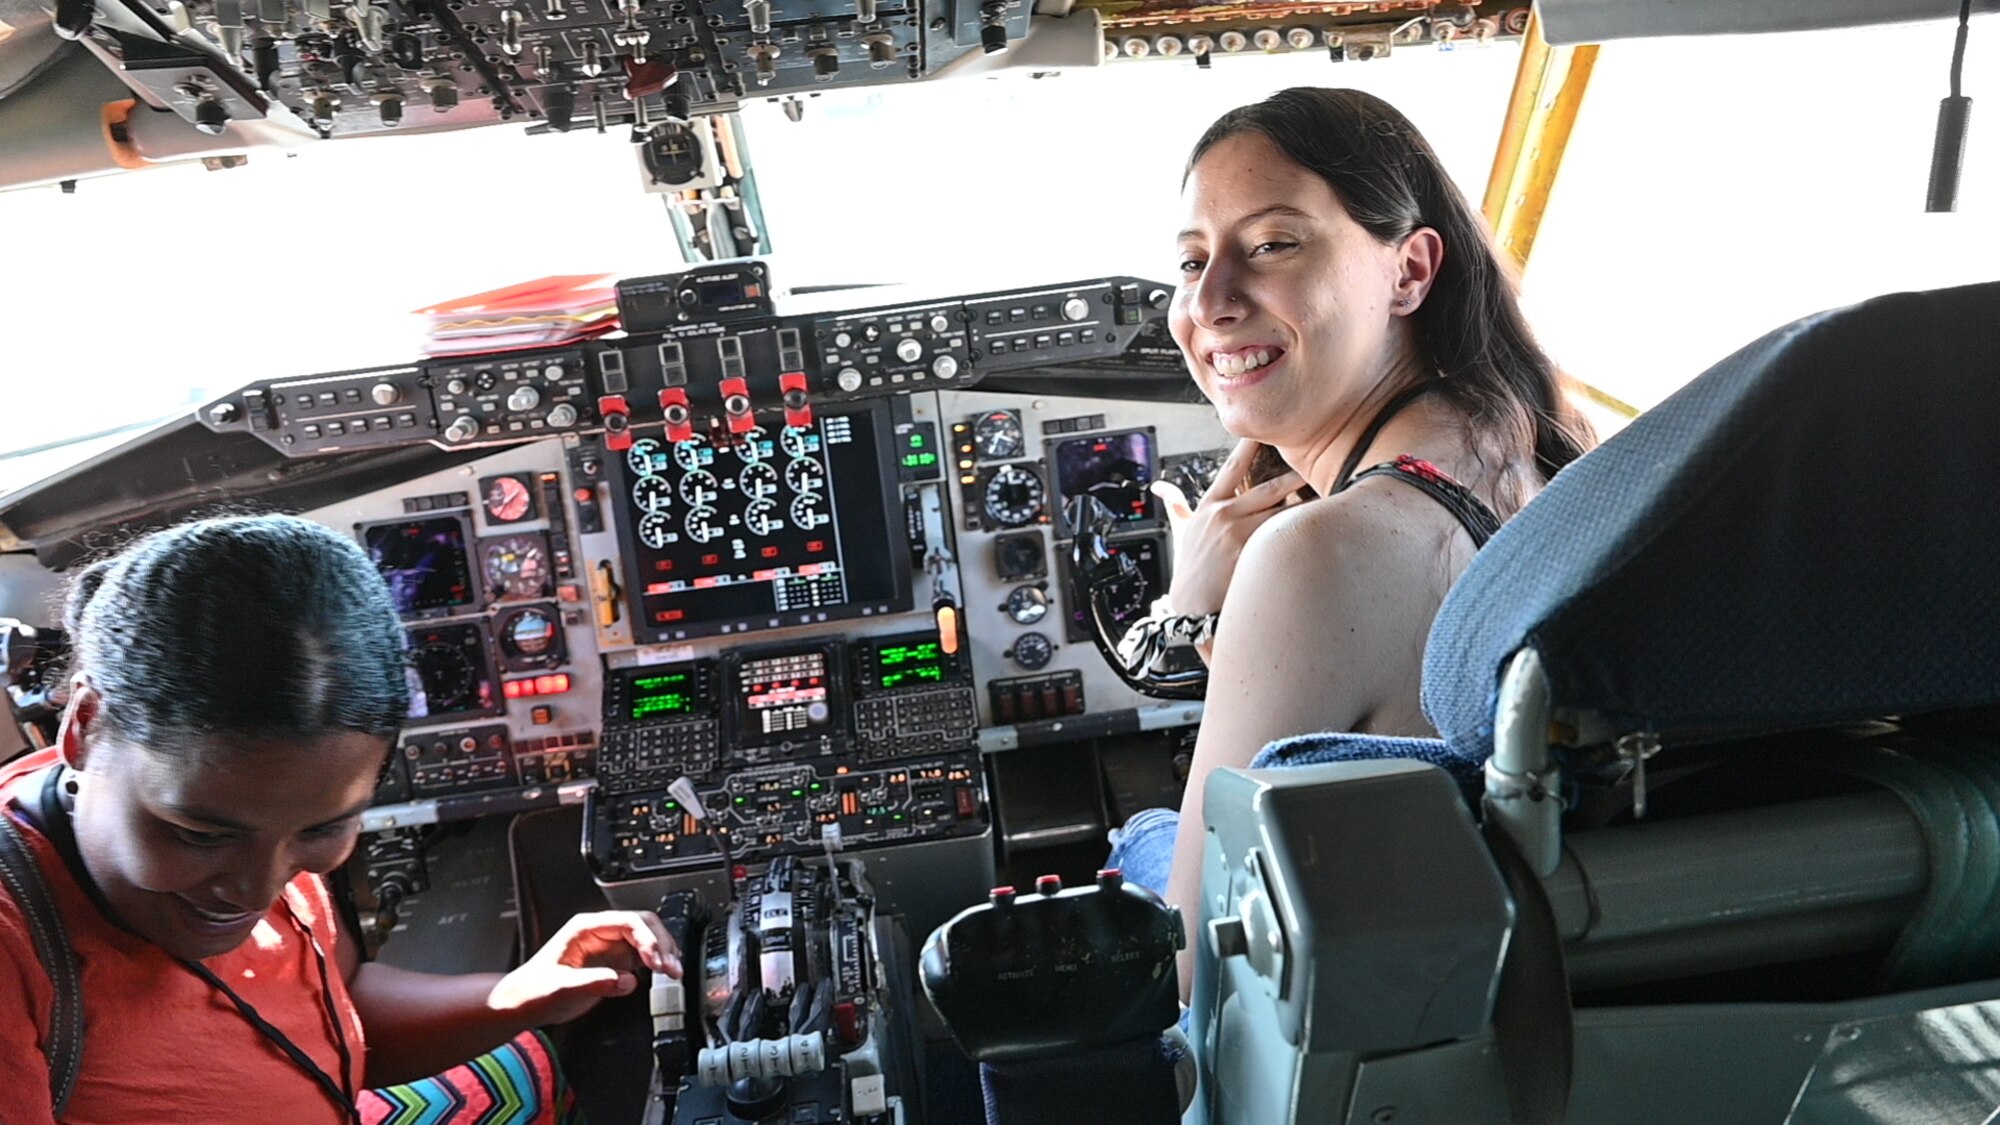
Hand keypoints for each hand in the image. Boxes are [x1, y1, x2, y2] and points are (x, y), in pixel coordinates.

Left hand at [487, 910, 682, 1027]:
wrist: (522, 1004)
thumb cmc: (533, 991)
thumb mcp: (560, 988)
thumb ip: (593, 983)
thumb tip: (626, 980)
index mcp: (585, 928)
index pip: (627, 922)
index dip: (647, 939)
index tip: (657, 960)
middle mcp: (600, 932)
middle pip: (643, 926)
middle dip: (661, 944)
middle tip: (671, 967)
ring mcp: (609, 946)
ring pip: (647, 939)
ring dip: (663, 952)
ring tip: (674, 972)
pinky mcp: (614, 962)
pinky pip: (643, 956)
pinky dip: (657, 963)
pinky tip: (664, 974)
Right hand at [1153, 441, 1303, 618]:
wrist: (1192, 607)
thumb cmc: (1189, 569)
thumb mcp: (1180, 532)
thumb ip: (1175, 505)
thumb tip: (1160, 488)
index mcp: (1209, 506)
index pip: (1232, 467)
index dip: (1249, 446)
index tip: (1264, 431)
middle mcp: (1224, 515)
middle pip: (1268, 487)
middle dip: (1292, 476)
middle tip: (1312, 464)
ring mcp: (1238, 533)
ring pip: (1281, 511)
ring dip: (1302, 506)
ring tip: (1324, 500)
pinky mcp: (1250, 552)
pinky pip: (1282, 534)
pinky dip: (1298, 530)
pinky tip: (1315, 528)